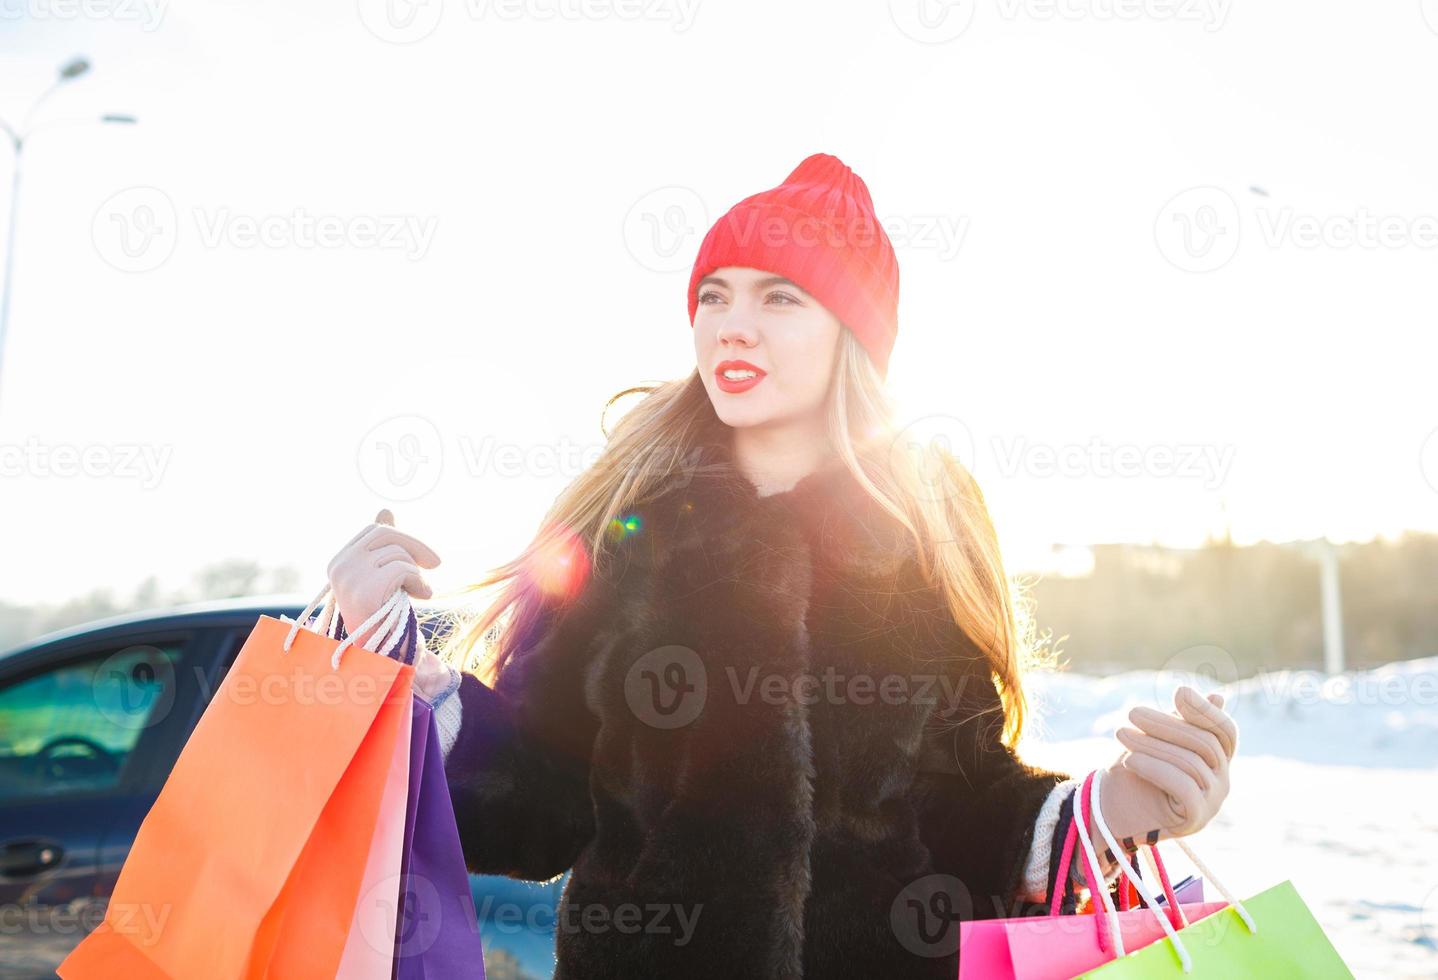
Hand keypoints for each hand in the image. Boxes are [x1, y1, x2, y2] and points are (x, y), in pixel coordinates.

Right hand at [326, 508, 440, 651]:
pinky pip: (403, 569)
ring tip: (419, 591)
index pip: (374, 530)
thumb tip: (386, 510)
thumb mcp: (382, 576)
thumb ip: (382, 546)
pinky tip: (421, 596)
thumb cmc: (383, 614)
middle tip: (436, 564)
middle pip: (386, 534)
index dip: (403, 537)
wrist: (379, 654)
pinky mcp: (365, 590)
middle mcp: (339, 567)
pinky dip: (419, 581)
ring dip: (417, 572)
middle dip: (416, 545)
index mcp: (339, 562)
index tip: (422, 556)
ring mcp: (349, 578)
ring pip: (398, 553)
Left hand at [1097, 686, 1237, 841]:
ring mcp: (1212, 802)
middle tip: (1131, 712)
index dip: (1206, 711)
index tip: (1179, 692)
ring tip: (1120, 734)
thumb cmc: (1136, 771)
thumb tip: (1218, 697)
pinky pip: (1183, 787)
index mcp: (1217, 760)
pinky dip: (1154, 769)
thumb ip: (1183, 722)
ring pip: (1190, 762)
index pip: (1225, 731)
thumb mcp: (1157, 740)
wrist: (1113, 812)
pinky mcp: (1196, 819)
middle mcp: (1222, 781)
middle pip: (1204, 742)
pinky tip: (1130, 760)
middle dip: (1165, 723)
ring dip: (1151, 744)